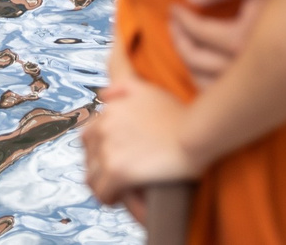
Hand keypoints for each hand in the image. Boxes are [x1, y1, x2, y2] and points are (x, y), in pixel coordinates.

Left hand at [82, 74, 202, 205]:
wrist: (196, 134)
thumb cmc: (179, 116)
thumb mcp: (150, 90)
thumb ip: (122, 87)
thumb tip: (103, 95)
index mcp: (110, 110)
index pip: (89, 135)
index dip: (100, 149)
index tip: (115, 157)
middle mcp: (105, 127)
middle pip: (88, 156)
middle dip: (100, 167)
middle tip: (117, 176)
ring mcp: (109, 150)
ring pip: (92, 177)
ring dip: (102, 184)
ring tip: (118, 189)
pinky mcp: (118, 172)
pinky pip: (102, 193)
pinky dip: (109, 198)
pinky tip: (120, 198)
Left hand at [166, 0, 268, 85]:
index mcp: (246, 39)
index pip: (200, 33)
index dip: (181, 20)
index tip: (175, 6)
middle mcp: (253, 68)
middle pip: (198, 63)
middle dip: (179, 41)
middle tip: (173, 22)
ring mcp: (262, 82)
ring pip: (210, 85)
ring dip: (189, 62)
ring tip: (183, 39)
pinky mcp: (270, 87)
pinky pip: (229, 95)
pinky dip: (208, 82)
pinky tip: (204, 62)